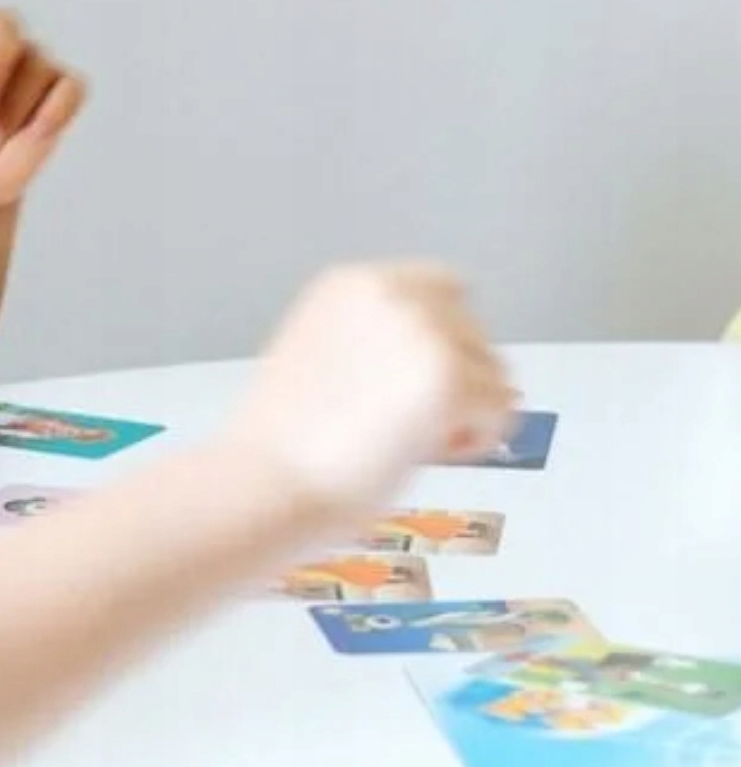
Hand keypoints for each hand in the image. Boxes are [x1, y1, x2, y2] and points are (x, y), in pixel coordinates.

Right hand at [231, 264, 517, 519]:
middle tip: (402, 424)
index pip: (441, 287)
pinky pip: (502, 410)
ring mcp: (426, 334)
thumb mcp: (316, 354)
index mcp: (351, 283)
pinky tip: (424, 453)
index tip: (406, 383)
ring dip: (466, 411)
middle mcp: (394, 293)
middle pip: (474, 332)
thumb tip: (428, 364)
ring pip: (494, 372)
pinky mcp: (454, 380)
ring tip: (408, 442)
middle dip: (455, 378)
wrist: (264, 483)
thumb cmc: (277, 443)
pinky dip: (476, 440)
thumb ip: (370, 341)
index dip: (438, 340)